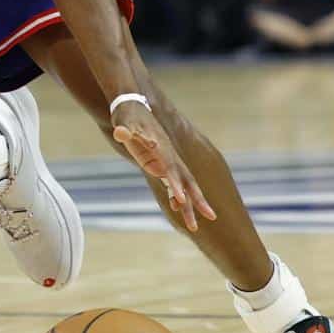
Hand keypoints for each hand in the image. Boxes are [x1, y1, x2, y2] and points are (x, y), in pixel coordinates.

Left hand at [111, 98, 216, 233]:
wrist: (132, 107)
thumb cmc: (127, 117)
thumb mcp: (124, 123)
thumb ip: (124, 130)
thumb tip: (121, 133)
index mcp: (160, 148)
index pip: (171, 170)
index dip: (176, 185)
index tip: (182, 201)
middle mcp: (168, 156)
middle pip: (187, 181)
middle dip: (197, 200)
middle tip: (211, 217)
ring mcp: (166, 161)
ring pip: (183, 185)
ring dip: (189, 204)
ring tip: (194, 225)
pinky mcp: (160, 163)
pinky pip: (172, 183)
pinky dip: (176, 196)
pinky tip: (177, 208)